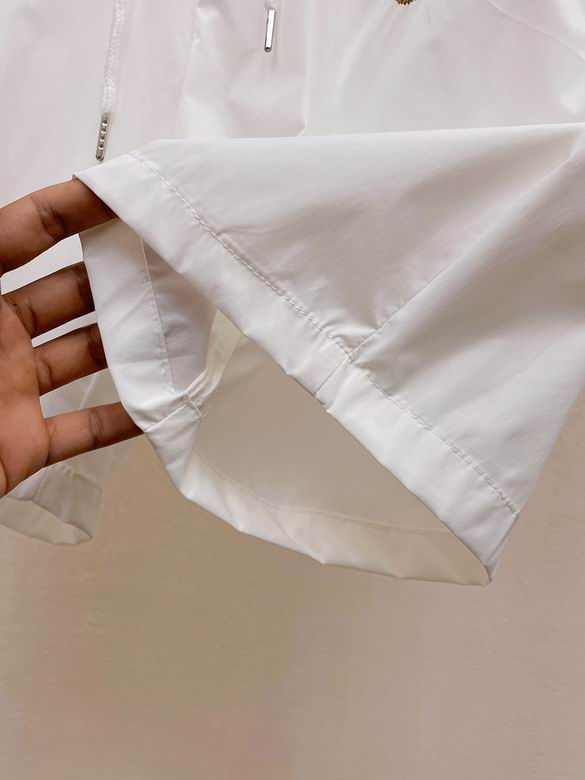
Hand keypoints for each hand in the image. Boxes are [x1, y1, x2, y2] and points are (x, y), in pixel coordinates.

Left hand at [0, 179, 140, 496]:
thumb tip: (19, 213)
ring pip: (83, 357)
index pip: (23, 234)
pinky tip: (158, 405)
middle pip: (67, 294)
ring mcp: (10, 391)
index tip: (123, 194)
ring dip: (129, 344)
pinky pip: (81, 429)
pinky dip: (121, 421)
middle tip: (169, 262)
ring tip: (178, 324)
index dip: (71, 208)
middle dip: (117, 276)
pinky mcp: (23, 445)